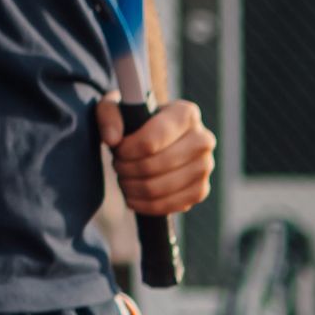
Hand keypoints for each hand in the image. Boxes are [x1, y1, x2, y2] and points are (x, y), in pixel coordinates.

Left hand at [113, 96, 215, 224]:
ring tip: (124, 180)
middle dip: (129, 169)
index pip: (152, 140)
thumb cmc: (137, 121)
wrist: (157, 139)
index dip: (128, 151)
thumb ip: (109, 115)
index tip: (117, 151)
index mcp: (186, 114)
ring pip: (161, 188)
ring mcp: (205, 167)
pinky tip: (133, 197)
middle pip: (156, 165)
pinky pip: (170, 205)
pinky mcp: (201, 191)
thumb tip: (112, 139)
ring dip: (134, 188)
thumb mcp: (117, 108)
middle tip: (118, 166)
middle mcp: (203, 139)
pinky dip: (146, 205)